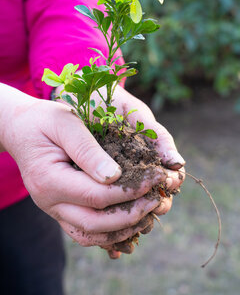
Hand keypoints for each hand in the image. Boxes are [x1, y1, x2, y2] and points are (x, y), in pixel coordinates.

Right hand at [0, 84, 180, 249]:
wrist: (21, 130)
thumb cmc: (44, 121)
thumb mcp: (66, 124)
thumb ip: (87, 150)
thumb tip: (115, 177)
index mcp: (50, 179)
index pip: (97, 195)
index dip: (130, 191)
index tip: (155, 178)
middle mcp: (49, 202)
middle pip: (95, 224)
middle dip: (131, 216)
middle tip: (157, 200)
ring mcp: (53, 209)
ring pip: (90, 235)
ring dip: (122, 230)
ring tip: (148, 214)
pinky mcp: (60, 210)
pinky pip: (84, 232)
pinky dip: (108, 233)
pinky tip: (129, 223)